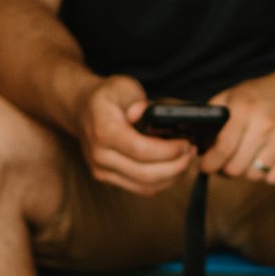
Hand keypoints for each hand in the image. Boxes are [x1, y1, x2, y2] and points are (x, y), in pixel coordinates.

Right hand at [79, 74, 193, 196]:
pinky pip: (140, 189)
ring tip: (185, 160)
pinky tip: (172, 169)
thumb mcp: (123, 87)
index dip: (168, 151)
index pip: (141, 150)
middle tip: (191, 153)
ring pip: (145, 186)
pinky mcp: (107, 179)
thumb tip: (147, 112)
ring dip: (171, 177)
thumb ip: (138, 101)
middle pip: (146, 173)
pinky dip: (161, 182)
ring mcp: (101, 170)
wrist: (82, 109)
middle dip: (175, 166)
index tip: (186, 144)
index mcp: (104, 131)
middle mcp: (100, 155)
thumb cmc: (108, 96)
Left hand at [205, 63, 274, 186]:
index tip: (207, 166)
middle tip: (226, 163)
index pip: (222, 149)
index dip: (210, 163)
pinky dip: (267, 175)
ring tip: (248, 158)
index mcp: (245, 109)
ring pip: (255, 176)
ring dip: (248, 171)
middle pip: (236, 168)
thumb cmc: (262, 95)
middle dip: (227, 169)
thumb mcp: (233, 95)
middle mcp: (266, 124)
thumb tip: (198, 143)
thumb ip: (213, 116)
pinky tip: (266, 160)